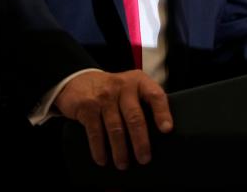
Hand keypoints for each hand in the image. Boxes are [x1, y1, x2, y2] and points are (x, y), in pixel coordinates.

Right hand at [54, 70, 172, 169]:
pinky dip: (99, 149)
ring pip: (115, 128)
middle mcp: (122, 86)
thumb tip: (160, 134)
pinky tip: (102, 159)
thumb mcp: (131, 88)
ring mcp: (104, 96)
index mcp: (138, 82)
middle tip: (144, 159)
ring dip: (120, 150)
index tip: (167, 130)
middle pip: (135, 117)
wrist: (80, 80)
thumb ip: (144, 103)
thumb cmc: (113, 90)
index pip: (154, 95)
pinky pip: (95, 132)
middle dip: (140, 141)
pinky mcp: (88, 106)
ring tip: (123, 164)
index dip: (162, 112)